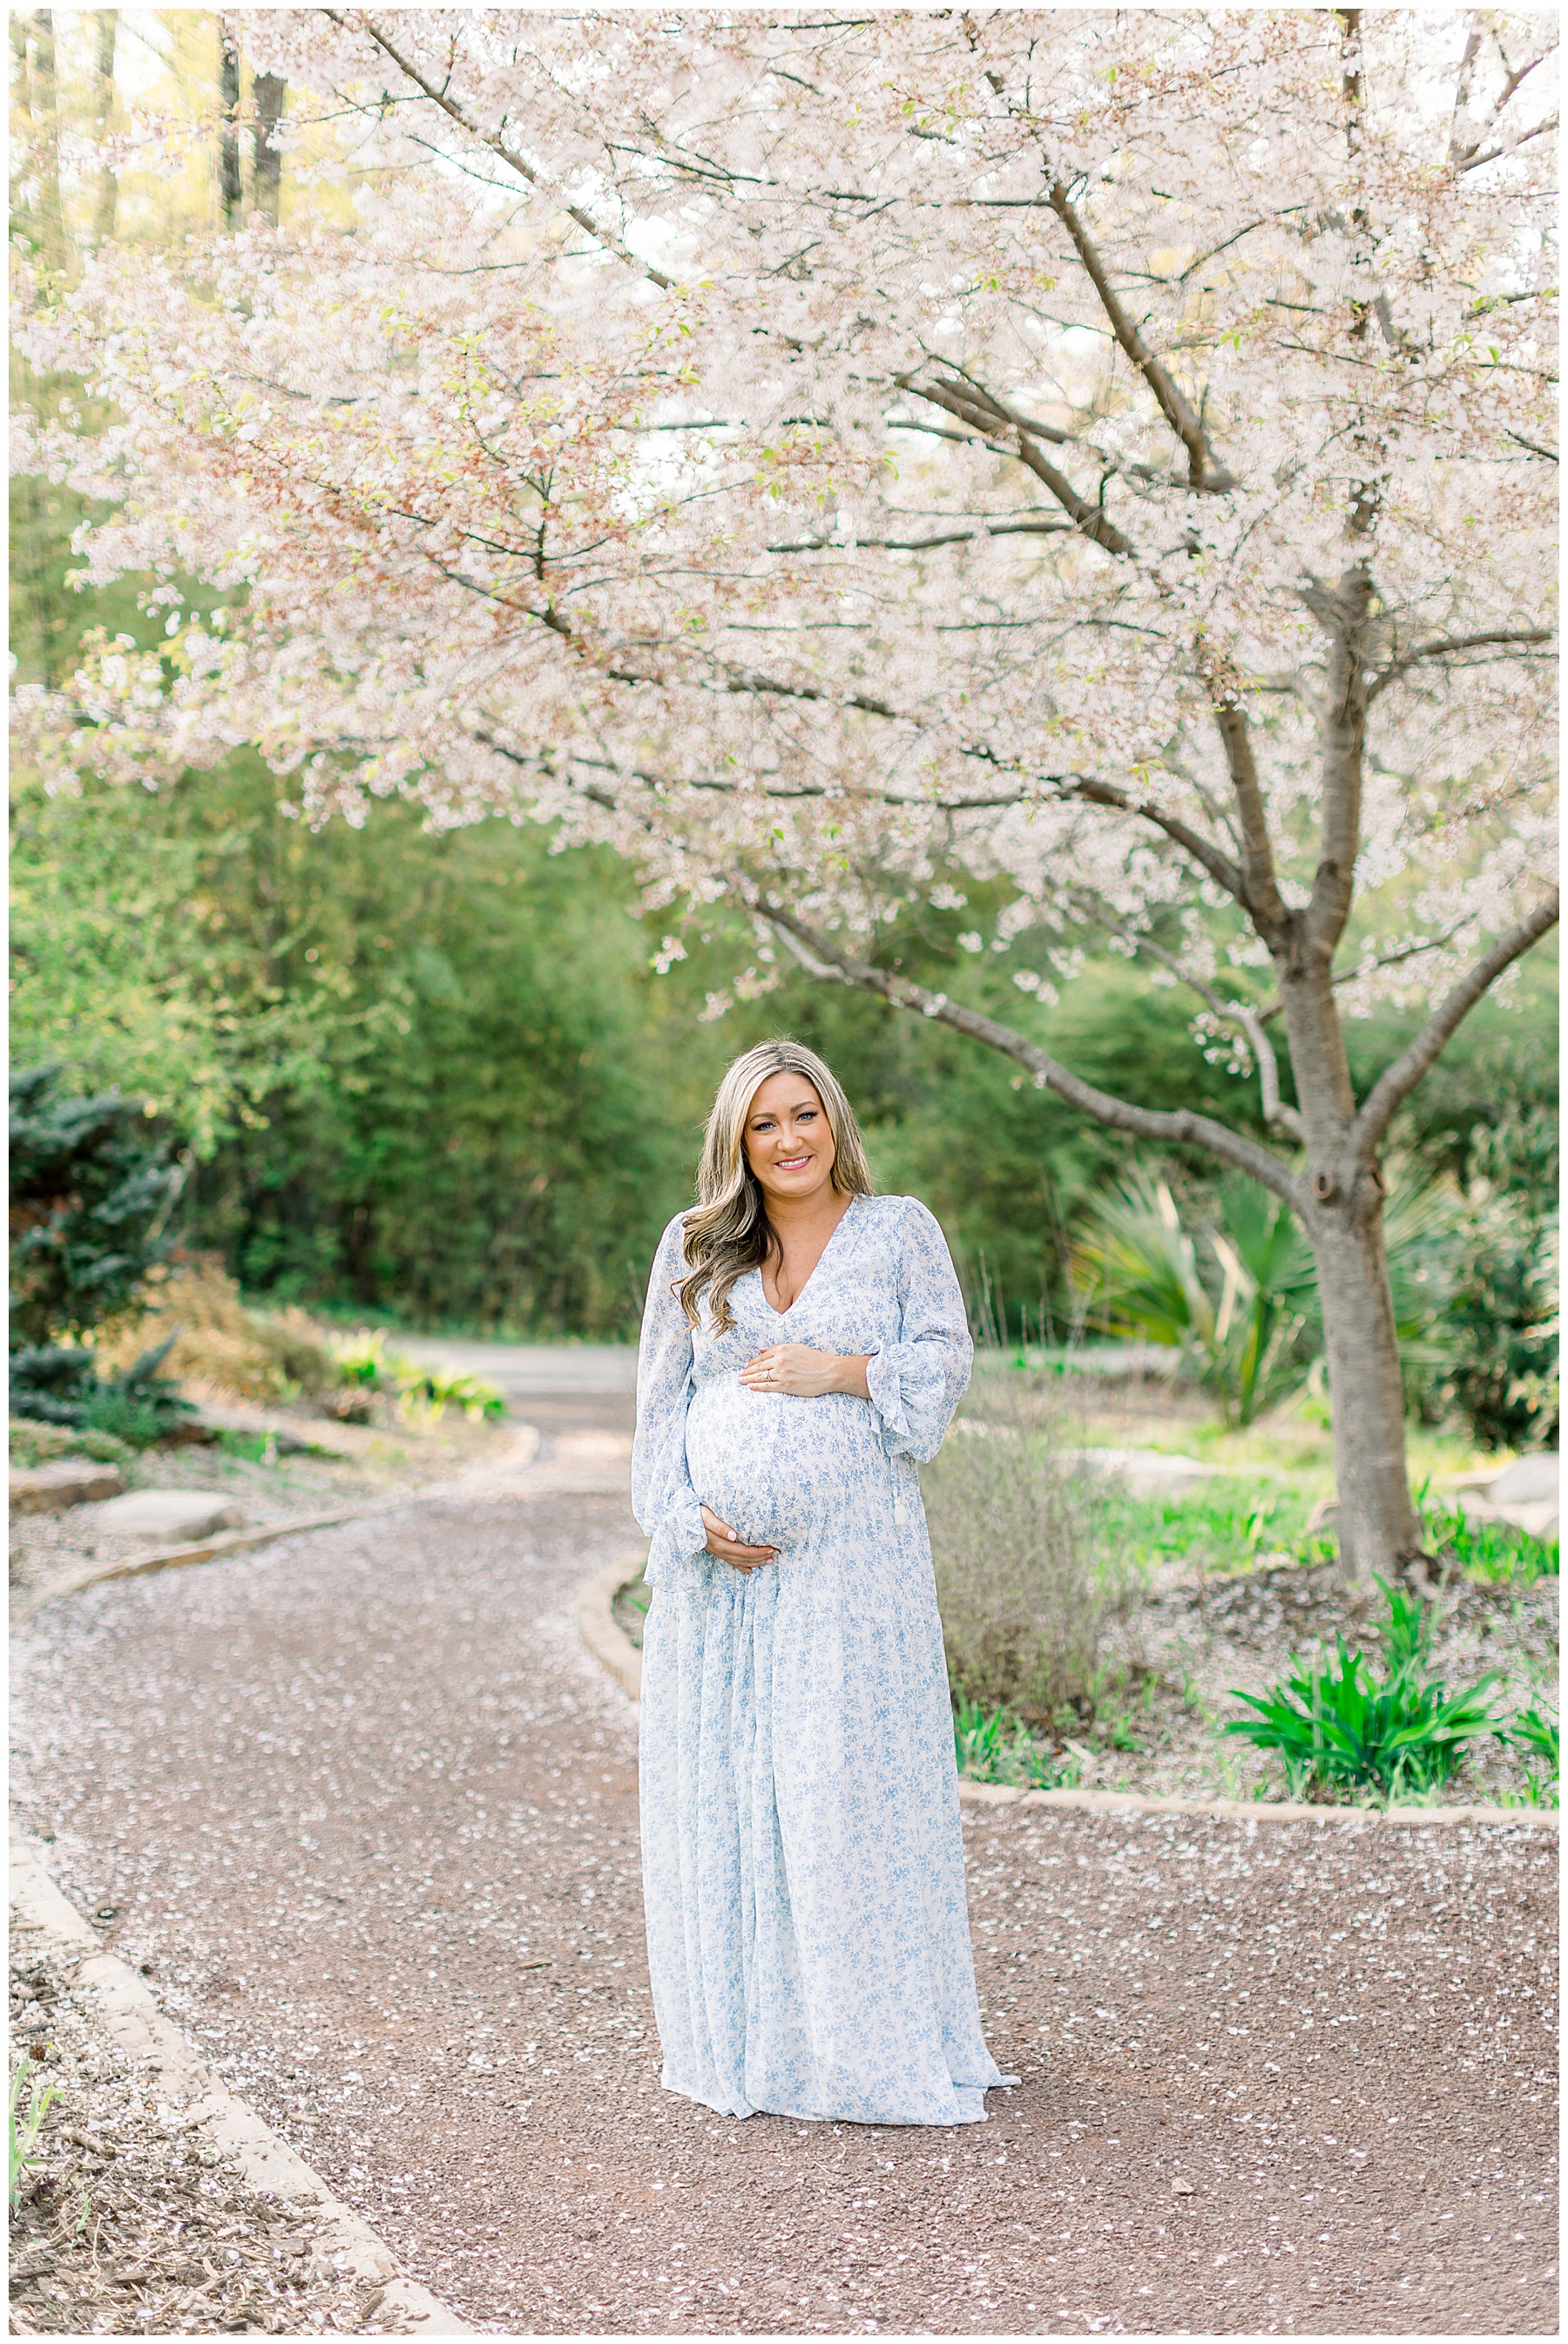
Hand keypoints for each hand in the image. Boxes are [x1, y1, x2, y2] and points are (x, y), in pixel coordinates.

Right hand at [701, 1504, 777, 1572]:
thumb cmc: (694, 1515)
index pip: (744, 1551)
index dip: (759, 1552)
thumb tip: (734, 1536)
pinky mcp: (716, 1552)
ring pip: (740, 1562)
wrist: (680, 1521)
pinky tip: (750, 1571)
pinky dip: (742, 1567)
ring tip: (770, 1561)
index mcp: (720, 1544)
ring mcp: (718, 1553)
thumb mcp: (706, 1517)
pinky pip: (731, 1563)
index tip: (772, 1548)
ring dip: (756, 1562)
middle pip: (745, 1558)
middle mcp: (720, 1551)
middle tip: (777, 1553)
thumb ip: (719, 1527)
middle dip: (762, 1557)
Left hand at [739, 1344, 870, 1399]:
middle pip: (758, 1366)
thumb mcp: (796, 1347)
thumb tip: (762, 1350)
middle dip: (747, 1371)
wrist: (829, 1371)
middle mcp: (780, 1360)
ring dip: (748, 1379)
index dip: (752, 1362)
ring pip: (760, 1376)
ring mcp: (782, 1373)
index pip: (762, 1357)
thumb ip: (778, 1348)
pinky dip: (757, 1386)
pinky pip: (768, 1386)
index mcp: (782, 1349)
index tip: (745, 1366)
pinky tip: (750, 1387)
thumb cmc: (815, 1359)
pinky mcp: (786, 1385)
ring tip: (741, 1381)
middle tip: (739, 1375)